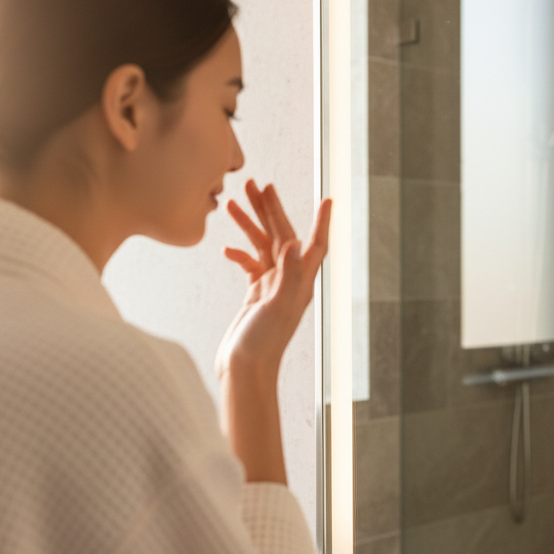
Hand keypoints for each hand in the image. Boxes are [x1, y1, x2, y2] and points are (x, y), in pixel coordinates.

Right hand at [216, 179, 330, 380]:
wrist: (243, 370)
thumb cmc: (262, 344)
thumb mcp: (275, 307)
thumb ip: (285, 276)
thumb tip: (291, 244)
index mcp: (301, 283)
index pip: (314, 245)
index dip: (322, 222)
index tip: (327, 199)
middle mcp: (290, 282)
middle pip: (283, 236)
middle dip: (271, 209)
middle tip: (257, 183)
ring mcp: (272, 287)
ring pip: (263, 247)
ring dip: (249, 224)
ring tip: (232, 202)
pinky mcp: (256, 295)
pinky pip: (250, 266)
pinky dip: (240, 254)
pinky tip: (226, 249)